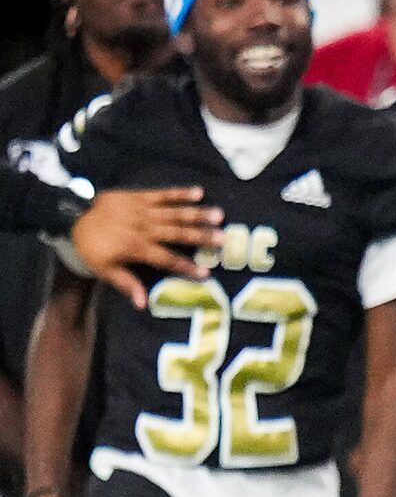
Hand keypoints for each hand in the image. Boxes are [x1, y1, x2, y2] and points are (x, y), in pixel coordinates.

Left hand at [67, 187, 219, 308]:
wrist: (71, 215)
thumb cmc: (90, 247)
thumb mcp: (104, 270)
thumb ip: (126, 284)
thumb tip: (144, 304)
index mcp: (137, 248)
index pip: (166, 259)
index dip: (186, 267)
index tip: (206, 273)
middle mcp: (144, 229)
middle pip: (177, 233)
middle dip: (201, 237)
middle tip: (223, 239)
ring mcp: (143, 211)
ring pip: (174, 213)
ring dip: (197, 214)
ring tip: (218, 215)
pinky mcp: (138, 196)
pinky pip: (162, 194)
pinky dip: (179, 193)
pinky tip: (198, 192)